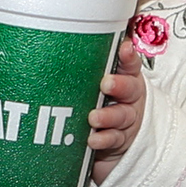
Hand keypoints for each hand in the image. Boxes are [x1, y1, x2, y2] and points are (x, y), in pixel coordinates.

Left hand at [89, 38, 145, 184]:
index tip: (123, 49)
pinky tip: (93, 139)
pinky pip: (113, 139)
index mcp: (125, 77)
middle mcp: (129, 97)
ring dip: (108, 116)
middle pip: (130, 88)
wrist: (113, 137)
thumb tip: (55, 46)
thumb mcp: (95, 82)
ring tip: (94, 117)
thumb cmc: (101, 102)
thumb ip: (85, 67)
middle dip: (119, 85)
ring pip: (122, 116)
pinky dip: (103, 139)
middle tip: (106, 84)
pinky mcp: (119, 140)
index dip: (128, 56)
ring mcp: (125, 119)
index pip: (129, 63)